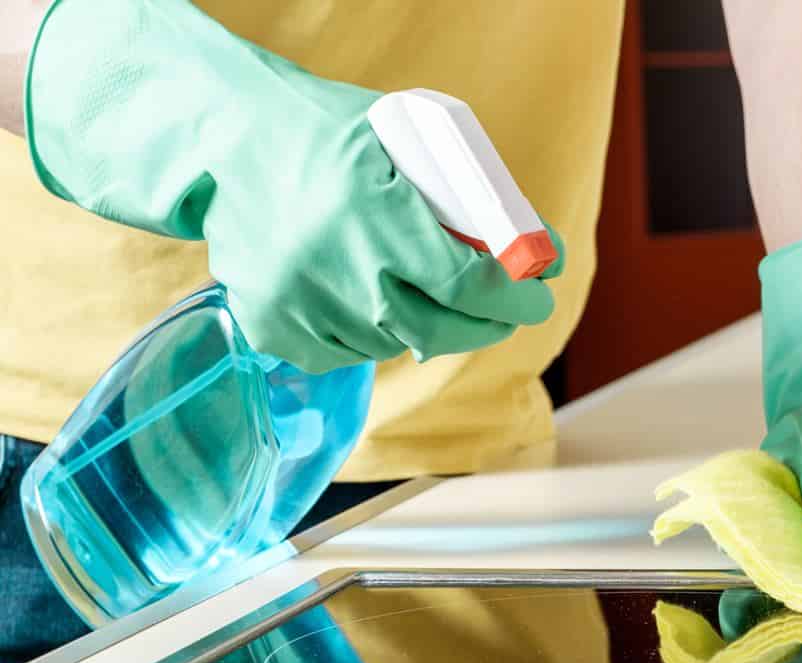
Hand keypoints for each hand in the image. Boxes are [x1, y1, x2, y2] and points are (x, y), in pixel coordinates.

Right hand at [27, 0, 561, 373]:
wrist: (227, 139)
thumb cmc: (328, 134)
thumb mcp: (404, 140)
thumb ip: (465, 195)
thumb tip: (535, 250)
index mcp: (376, 212)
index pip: (469, 282)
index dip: (515, 299)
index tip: (539, 298)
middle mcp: (338, 266)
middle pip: (440, 327)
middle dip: (487, 325)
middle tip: (507, 312)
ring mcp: (300, 304)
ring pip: (394, 342)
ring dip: (424, 325)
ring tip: (422, 291)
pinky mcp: (272, 328)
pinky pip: (346, 354)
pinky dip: (369, 335)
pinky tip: (366, 301)